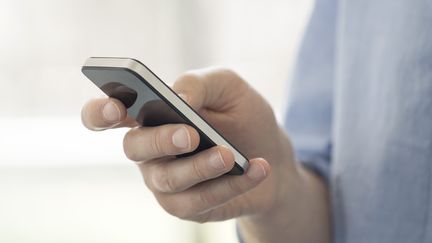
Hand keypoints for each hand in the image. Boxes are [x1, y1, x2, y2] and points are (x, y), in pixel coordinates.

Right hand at [81, 67, 298, 222]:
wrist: (271, 152)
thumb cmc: (242, 115)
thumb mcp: (227, 88)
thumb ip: (199, 84)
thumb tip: (178, 97)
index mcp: (149, 115)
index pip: (106, 115)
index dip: (100, 112)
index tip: (115, 108)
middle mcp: (150, 150)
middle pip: (134, 148)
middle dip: (161, 141)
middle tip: (190, 135)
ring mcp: (165, 180)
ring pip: (168, 179)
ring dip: (200, 167)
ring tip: (230, 155)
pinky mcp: (186, 205)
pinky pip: (200, 201)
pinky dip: (231, 185)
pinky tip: (256, 169)